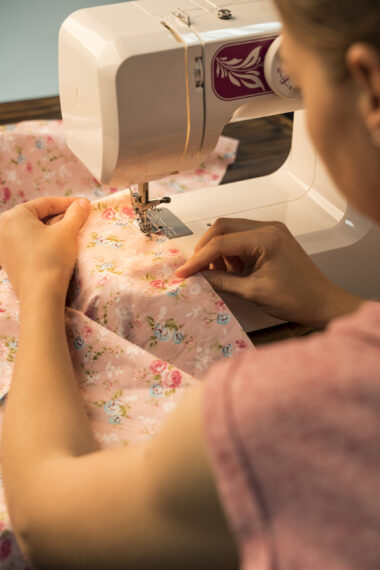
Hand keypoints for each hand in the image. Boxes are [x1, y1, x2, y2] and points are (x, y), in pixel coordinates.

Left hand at [0, 196, 90, 300]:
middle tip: (78, 218)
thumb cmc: (52, 258)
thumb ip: (76, 213)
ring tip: (70, 232)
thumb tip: (83, 203)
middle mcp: (3, 227)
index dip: (68, 203)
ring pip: (32, 230)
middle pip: (37, 216)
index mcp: (15, 215)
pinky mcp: (8, 261)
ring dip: (52, 230)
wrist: (40, 295)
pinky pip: (28, 244)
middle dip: (59, 216)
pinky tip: (56, 247)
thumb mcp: (67, 232)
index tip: (84, 204)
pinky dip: (42, 242)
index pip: (45, 203)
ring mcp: (4, 246)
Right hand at [175, 218, 363, 327]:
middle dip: (205, 250)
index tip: (183, 273)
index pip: (220, 243)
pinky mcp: (272, 238)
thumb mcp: (253, 292)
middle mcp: (268, 227)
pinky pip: (242, 238)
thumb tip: (197, 279)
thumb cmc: (296, 299)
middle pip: (222, 228)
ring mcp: (271, 230)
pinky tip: (234, 270)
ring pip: (230, 231)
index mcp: (265, 238)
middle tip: (197, 272)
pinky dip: (231, 252)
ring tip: (220, 274)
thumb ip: (222, 282)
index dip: (198, 259)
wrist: (324, 303)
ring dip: (218, 251)